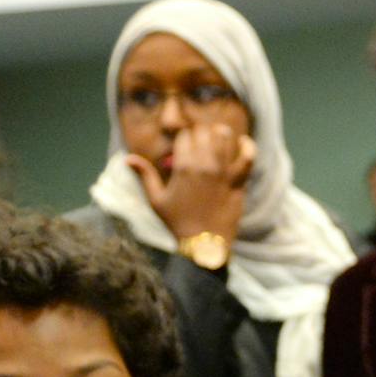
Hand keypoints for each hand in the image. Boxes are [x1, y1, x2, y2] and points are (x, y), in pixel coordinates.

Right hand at [126, 122, 255, 246]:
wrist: (203, 245)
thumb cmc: (177, 222)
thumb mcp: (156, 200)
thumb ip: (144, 175)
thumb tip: (127, 158)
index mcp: (182, 167)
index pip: (184, 135)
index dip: (184, 138)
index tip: (184, 147)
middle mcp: (204, 165)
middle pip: (204, 131)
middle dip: (200, 133)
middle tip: (200, 143)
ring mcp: (223, 172)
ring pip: (224, 136)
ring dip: (220, 134)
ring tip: (217, 140)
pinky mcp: (238, 181)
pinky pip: (248, 157)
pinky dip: (247, 146)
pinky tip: (243, 142)